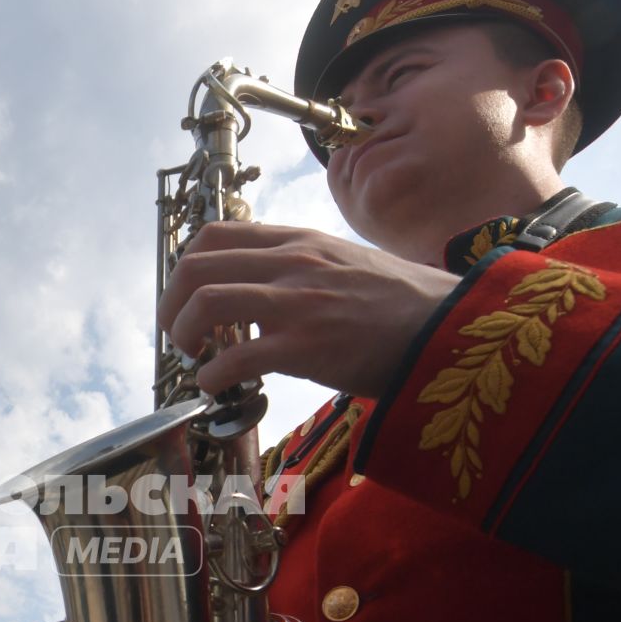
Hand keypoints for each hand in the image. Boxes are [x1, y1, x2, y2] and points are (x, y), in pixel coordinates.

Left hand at [157, 222, 460, 397]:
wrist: (448, 327)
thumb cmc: (403, 304)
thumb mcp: (346, 262)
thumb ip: (301, 267)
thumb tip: (261, 290)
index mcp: (299, 242)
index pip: (215, 235)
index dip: (186, 268)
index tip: (187, 297)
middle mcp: (292, 263)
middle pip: (196, 266)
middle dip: (172, 304)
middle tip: (179, 334)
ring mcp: (298, 302)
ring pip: (206, 303)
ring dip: (185, 334)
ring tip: (195, 357)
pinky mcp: (306, 347)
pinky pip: (234, 357)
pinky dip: (212, 375)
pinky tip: (217, 386)